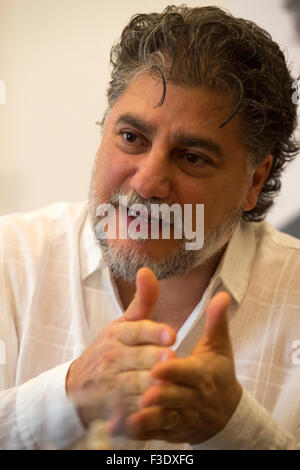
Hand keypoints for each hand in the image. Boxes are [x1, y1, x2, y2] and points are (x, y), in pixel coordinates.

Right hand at [66, 267, 175, 426]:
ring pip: (132, 385)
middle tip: (171, 360)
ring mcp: (110, 383)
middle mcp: (113, 357)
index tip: (172, 334)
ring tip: (169, 387)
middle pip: (136, 358)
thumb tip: (148, 270)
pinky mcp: (111, 406)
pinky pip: (128, 410)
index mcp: (118, 334)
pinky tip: (158, 412)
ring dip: (149, 387)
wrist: (79, 385)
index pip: (136, 330)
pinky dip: (140, 412)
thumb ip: (143, 301)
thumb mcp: (123, 324)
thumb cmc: (110, 349)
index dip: (153, 332)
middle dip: (152, 359)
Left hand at [123, 292, 241, 443]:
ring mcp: (184, 416)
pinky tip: (128, 428)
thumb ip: (216, 321)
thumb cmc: (218, 373)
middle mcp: (194, 397)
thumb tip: (222, 294)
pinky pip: (159, 433)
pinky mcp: (174, 430)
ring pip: (167, 418)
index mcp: (203, 374)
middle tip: (144, 393)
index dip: (174, 371)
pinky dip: (145, 431)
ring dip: (151, 417)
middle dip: (161, 395)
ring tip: (134, 414)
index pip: (188, 372)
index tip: (158, 367)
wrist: (226, 413)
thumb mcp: (219, 347)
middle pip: (176, 397)